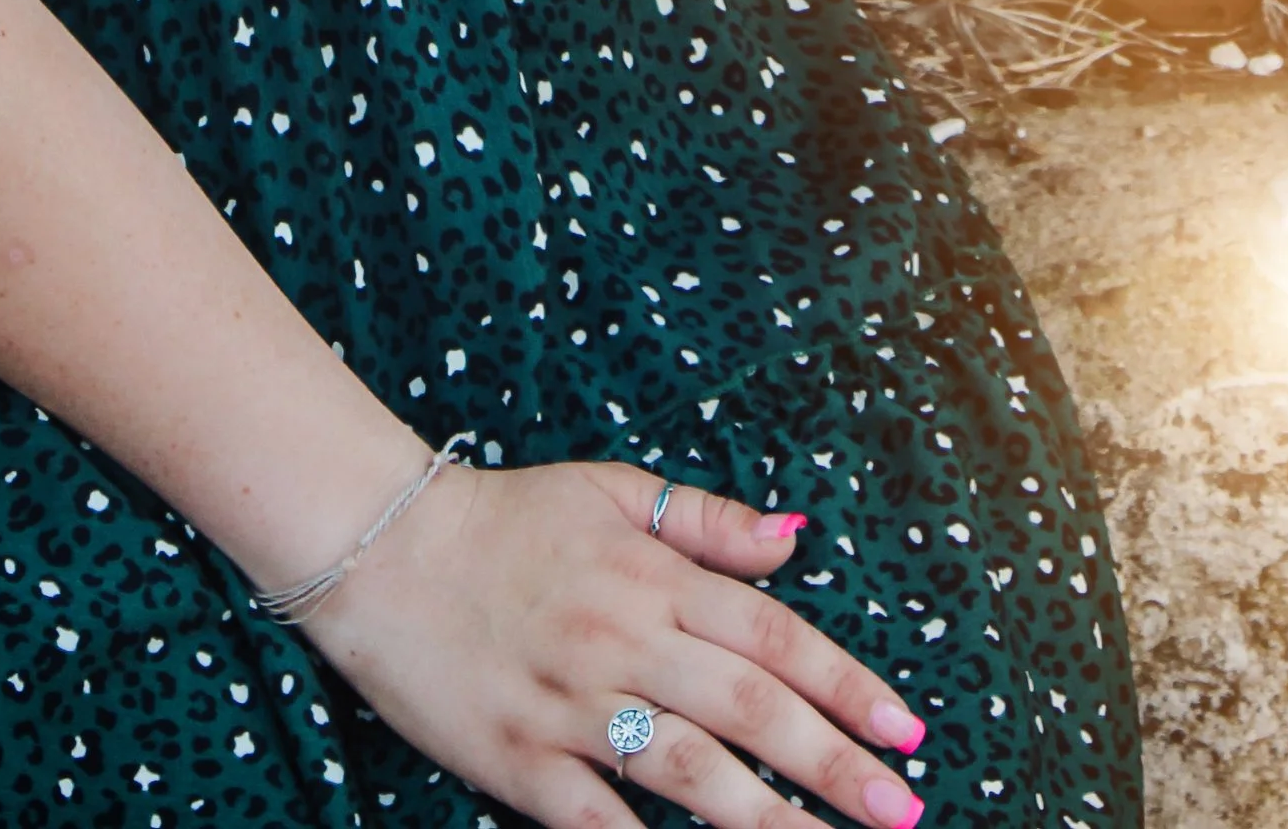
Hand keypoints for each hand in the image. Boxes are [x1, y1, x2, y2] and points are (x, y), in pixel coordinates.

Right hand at [302, 456, 928, 828]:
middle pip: (749, 710)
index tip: (907, 732)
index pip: (772, 635)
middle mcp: (622, 638)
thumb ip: (707, 521)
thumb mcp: (610, 492)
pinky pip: (601, 820)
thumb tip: (798, 538)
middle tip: (902, 811)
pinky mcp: (522, 763)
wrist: (380, 547)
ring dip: (771, 820)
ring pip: (691, 773)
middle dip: (835, 767)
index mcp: (650, 574)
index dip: (846, 685)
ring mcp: (571, 706)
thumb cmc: (505, 519)